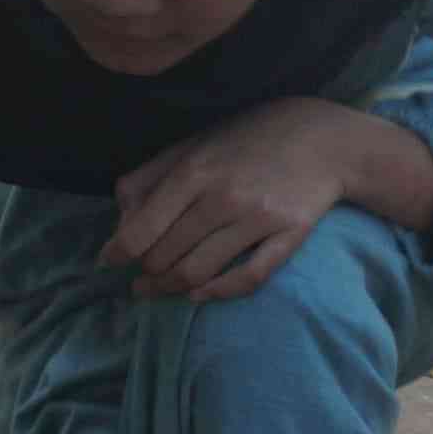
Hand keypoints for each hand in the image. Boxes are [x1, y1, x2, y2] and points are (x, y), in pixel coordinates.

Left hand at [108, 99, 399, 301]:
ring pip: (198, 273)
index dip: (117, 253)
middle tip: (138, 280)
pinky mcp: (289, 236)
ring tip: (156, 291)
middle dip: (144, 274)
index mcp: (194, 170)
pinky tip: (199, 295)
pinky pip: (247, 278)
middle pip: (166, 256)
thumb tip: (119, 219)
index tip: (107, 262)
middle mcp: (224, 196)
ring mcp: (259, 218)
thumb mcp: (195, 144)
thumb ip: (151, 176)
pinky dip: (217, 293)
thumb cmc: (249, 138)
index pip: (142, 229)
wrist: (325, 139)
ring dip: (169, 289)